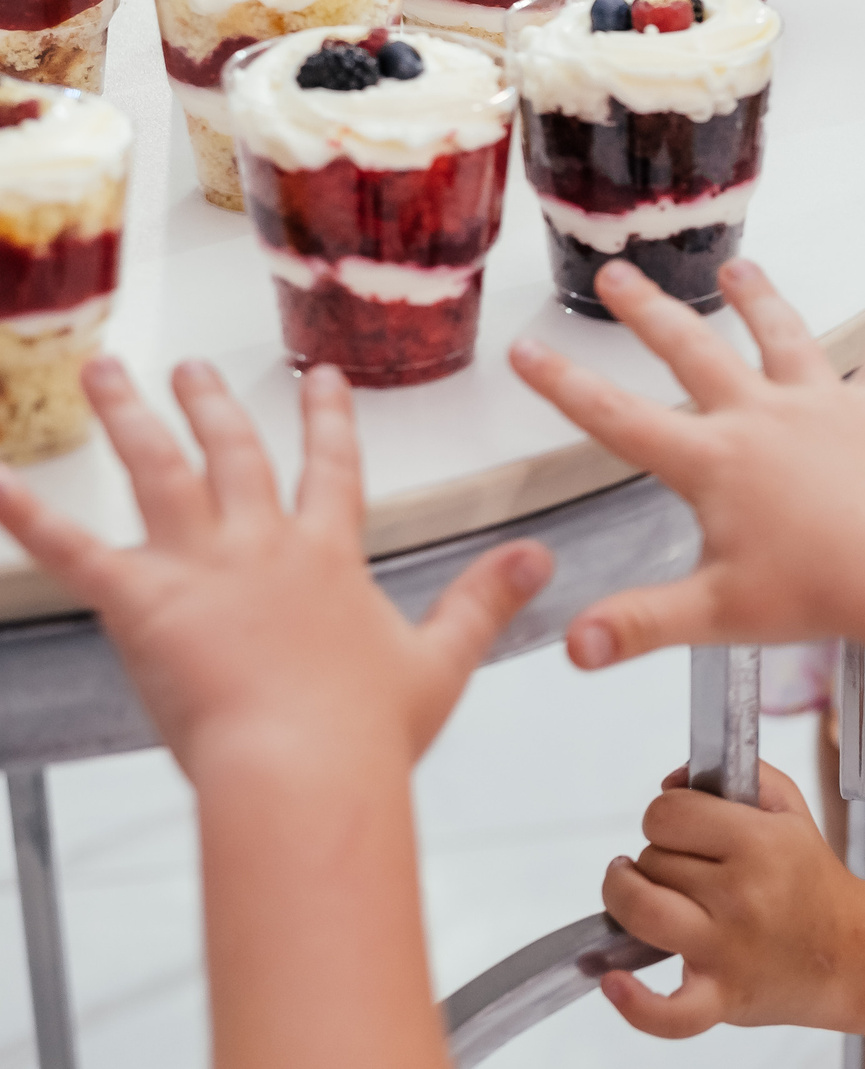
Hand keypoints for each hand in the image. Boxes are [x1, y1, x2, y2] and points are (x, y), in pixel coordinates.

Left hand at [0, 358, 549, 779]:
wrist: (302, 769)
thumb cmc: (364, 731)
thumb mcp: (440, 663)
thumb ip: (484, 602)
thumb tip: (537, 557)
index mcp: (328, 558)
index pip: (332, 470)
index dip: (328, 421)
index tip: (321, 378)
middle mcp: (262, 545)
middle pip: (236, 455)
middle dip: (215, 406)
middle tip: (195, 368)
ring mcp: (201, 568)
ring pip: (160, 473)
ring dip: (129, 418)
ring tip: (105, 373)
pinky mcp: (143, 604)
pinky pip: (75, 553)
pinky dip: (32, 519)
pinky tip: (1, 483)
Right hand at [509, 258, 864, 669]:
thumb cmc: (820, 592)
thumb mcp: (715, 614)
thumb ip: (639, 624)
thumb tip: (574, 647)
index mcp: (714, 461)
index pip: (619, 419)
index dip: (566, 385)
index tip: (528, 351)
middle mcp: (763, 417)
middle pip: (692, 351)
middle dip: (649, 311)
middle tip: (619, 275)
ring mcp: (824, 405)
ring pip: (783, 335)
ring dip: (758, 299)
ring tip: (739, 268)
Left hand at [599, 760, 864, 1034]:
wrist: (851, 952)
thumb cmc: (812, 880)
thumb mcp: (791, 809)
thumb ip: (741, 774)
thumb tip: (671, 780)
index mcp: (760, 842)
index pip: (668, 813)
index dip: (667, 815)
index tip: (681, 827)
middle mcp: (742, 894)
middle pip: (652, 860)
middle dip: (660, 858)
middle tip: (685, 869)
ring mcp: (728, 950)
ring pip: (641, 911)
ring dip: (626, 897)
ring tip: (635, 890)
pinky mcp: (721, 998)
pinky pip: (668, 1012)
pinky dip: (636, 1003)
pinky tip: (615, 981)